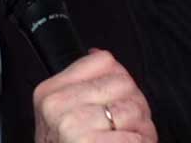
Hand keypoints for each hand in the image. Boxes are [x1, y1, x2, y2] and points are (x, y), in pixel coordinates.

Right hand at [33, 49, 156, 142]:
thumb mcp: (61, 117)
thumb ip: (81, 85)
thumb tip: (101, 57)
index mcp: (49, 93)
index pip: (103, 60)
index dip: (119, 81)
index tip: (114, 100)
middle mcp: (58, 107)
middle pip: (123, 83)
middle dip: (135, 106)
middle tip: (127, 127)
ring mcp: (74, 127)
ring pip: (133, 108)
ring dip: (141, 129)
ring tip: (127, 141)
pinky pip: (135, 137)